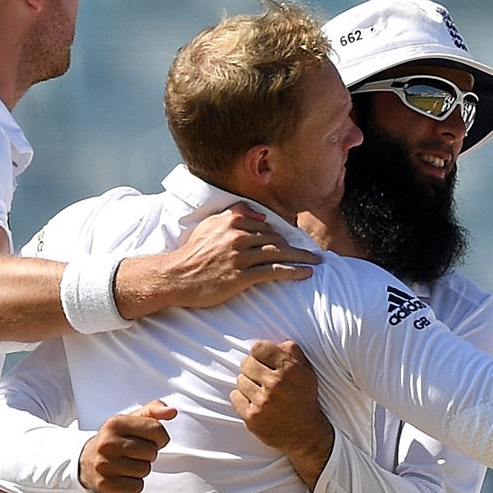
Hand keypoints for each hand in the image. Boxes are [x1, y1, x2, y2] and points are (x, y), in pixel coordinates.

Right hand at [79, 400, 175, 492]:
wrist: (87, 462)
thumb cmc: (116, 439)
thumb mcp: (131, 420)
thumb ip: (154, 411)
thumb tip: (172, 412)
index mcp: (115, 423)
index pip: (156, 430)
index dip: (160, 437)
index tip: (149, 439)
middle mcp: (107, 443)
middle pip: (152, 452)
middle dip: (149, 454)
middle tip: (135, 453)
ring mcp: (104, 464)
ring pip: (145, 470)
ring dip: (141, 469)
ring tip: (127, 463)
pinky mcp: (106, 484)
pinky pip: (137, 487)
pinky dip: (134, 483)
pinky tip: (123, 476)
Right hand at [121, 206, 319, 315]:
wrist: (176, 277)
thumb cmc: (192, 254)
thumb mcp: (209, 226)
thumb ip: (233, 215)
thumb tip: (259, 214)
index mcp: (231, 222)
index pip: (265, 226)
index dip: (283, 234)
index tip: (295, 241)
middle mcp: (237, 236)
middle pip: (275, 239)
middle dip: (296, 246)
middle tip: (312, 252)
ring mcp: (240, 257)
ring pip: (278, 254)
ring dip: (301, 257)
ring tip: (316, 262)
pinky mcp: (241, 276)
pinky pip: (274, 272)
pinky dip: (293, 272)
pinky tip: (306, 273)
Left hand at [231, 339, 334, 458]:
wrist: (306, 435)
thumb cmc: (304, 400)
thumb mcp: (307, 372)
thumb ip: (292, 352)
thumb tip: (276, 342)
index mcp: (290, 369)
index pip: (259, 348)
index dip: (260, 353)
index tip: (264, 361)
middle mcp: (276, 384)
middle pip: (246, 363)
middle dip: (252, 369)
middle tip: (261, 378)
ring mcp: (263, 402)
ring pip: (240, 380)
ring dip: (248, 385)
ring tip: (260, 393)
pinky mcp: (252, 417)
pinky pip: (234, 397)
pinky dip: (241, 399)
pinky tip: (254, 403)